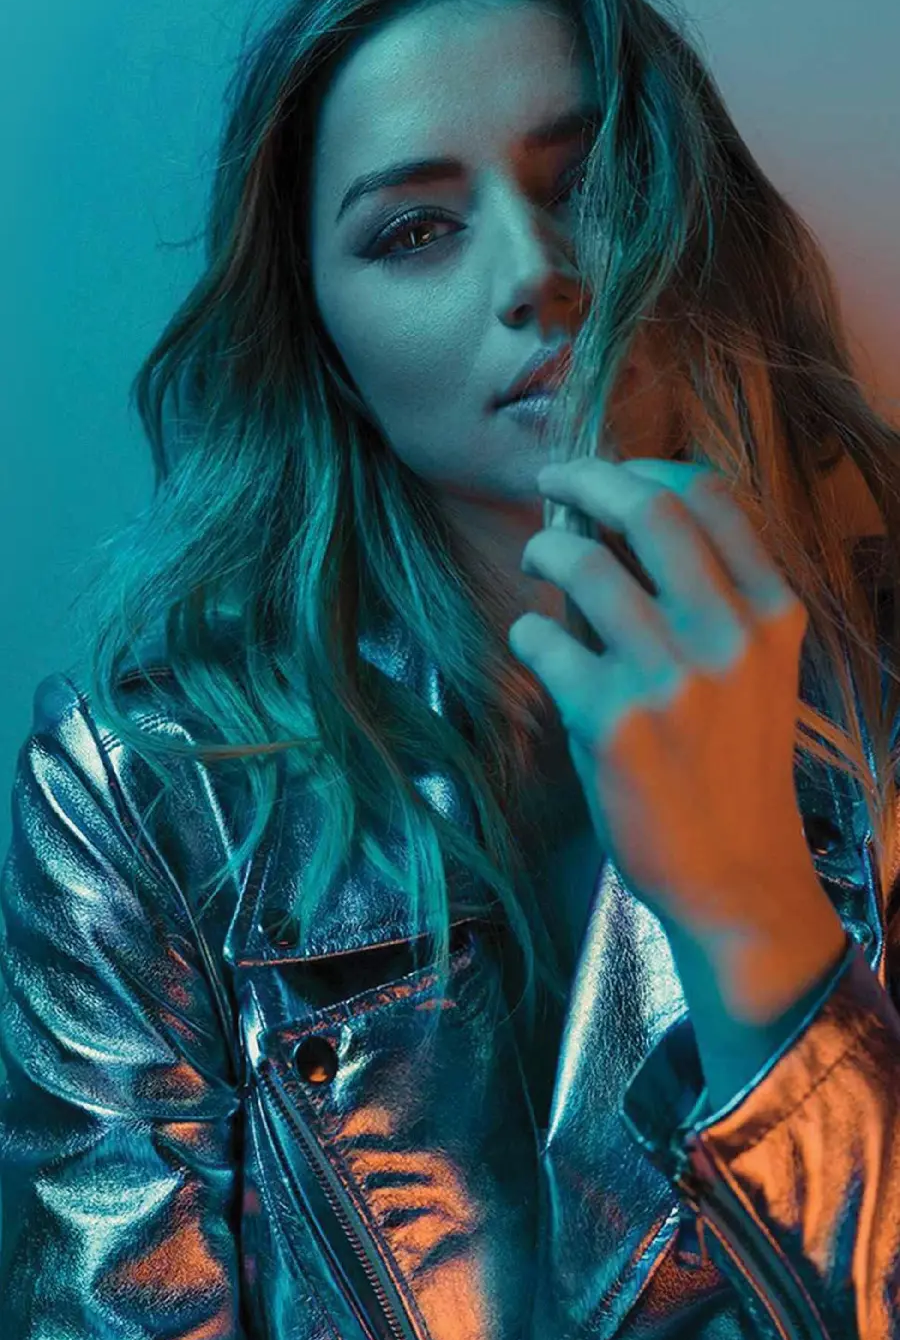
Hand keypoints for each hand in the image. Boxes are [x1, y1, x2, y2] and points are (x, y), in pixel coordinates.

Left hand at [508, 455, 845, 1014]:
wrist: (735, 874)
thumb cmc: (732, 764)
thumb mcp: (752, 669)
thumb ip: (705, 596)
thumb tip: (610, 518)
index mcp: (773, 612)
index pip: (711, 494)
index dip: (646, 465)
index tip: (610, 472)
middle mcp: (730, 634)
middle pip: (649, 506)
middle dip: (586, 476)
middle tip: (551, 479)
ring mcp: (673, 678)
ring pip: (584, 564)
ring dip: (545, 550)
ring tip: (537, 561)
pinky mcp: (614, 722)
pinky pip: (544, 641)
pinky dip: (528, 634)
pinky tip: (535, 647)